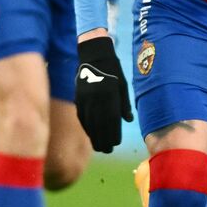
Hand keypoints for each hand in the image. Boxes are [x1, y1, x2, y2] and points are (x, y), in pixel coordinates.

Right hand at [74, 35, 132, 152]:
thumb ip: (124, 104)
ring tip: (98, 147)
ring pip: (89, 122)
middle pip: (99, 124)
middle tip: (107, 150)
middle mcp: (96, 98)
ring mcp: (85, 98)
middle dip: (103, 139)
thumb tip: (128, 120)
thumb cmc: (113, 70)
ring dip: (93, 136)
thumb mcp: (123, 85)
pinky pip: (81, 116)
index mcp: (109, 94)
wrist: (94, 56)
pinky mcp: (78, 98)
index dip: (112, 133)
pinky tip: (90, 134)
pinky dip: (86, 127)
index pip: (111, 119)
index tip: (115, 144)